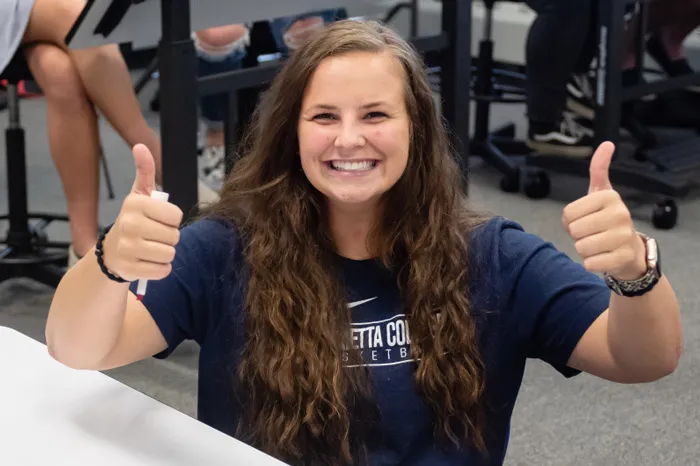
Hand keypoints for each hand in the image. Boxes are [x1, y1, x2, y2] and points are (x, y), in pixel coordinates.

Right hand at [102, 144, 182, 281]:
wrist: (111, 253)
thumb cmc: (133, 220)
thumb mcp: (139, 195)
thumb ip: (145, 171)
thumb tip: (141, 145)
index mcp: (135, 204)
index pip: (176, 216)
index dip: (171, 221)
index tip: (158, 220)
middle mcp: (129, 224)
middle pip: (174, 237)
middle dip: (169, 238)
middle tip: (153, 236)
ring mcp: (128, 248)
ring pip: (170, 255)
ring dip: (166, 254)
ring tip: (151, 249)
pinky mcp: (130, 269)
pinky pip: (163, 271)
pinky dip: (160, 269)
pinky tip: (147, 262)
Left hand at [562, 142, 646, 280]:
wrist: (629, 250)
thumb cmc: (607, 219)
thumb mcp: (602, 193)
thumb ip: (599, 169)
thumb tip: (607, 143)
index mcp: (609, 196)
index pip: (568, 213)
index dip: (571, 221)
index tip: (586, 219)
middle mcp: (620, 213)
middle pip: (574, 230)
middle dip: (578, 236)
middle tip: (593, 234)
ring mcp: (624, 236)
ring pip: (581, 247)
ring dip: (584, 250)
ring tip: (598, 245)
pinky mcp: (623, 257)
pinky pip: (590, 263)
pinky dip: (591, 263)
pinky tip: (604, 258)